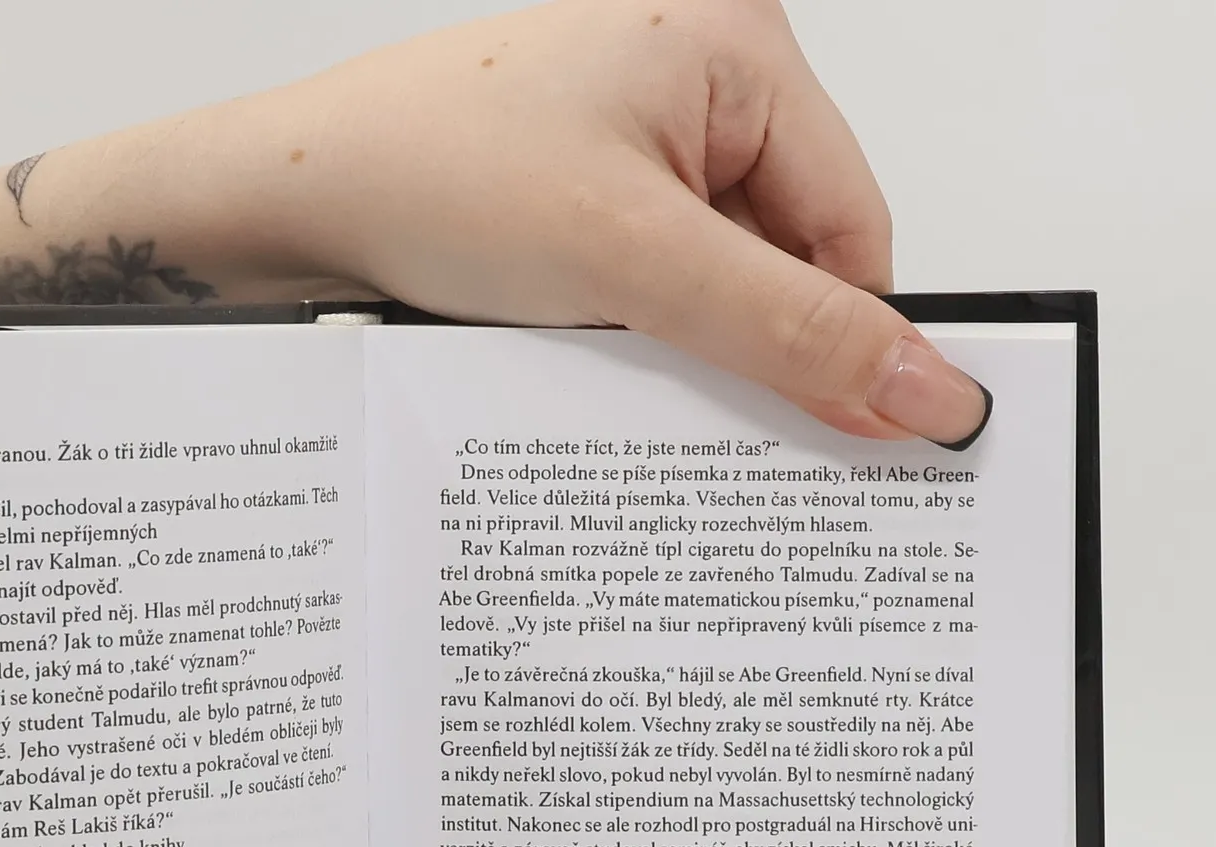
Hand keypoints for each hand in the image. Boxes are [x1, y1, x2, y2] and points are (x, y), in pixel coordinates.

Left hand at [212, 0, 987, 444]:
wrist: (287, 205)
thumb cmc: (432, 181)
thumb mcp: (634, 264)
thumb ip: (788, 332)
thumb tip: (928, 389)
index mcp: (738, 44)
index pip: (853, 222)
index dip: (844, 337)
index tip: (841, 434)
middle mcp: (696, 73)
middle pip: (788, 252)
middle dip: (751, 339)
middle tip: (703, 408)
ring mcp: (634, 130)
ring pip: (717, 276)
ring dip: (686, 343)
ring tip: (613, 356)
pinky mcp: (585, 184)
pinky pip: (655, 278)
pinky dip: (637, 334)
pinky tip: (590, 355)